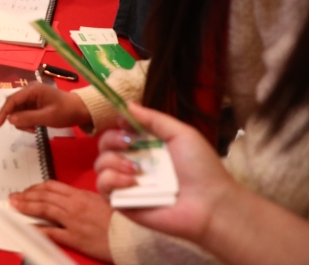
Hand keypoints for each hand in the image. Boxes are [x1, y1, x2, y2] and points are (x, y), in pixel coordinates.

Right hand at [0, 83, 90, 130]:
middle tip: (30, 130)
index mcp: (32, 90)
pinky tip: (36, 126)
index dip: (3, 112)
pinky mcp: (34, 102)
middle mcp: (30, 90)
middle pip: (13, 105)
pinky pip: (24, 112)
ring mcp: (32, 96)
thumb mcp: (47, 117)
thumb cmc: (65, 112)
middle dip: (17, 119)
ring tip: (35, 128)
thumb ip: (28, 118)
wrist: (81, 110)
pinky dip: (27, 120)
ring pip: (18, 110)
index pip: (12, 100)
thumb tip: (10, 120)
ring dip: (23, 121)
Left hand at [9, 180, 112, 261]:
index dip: (37, 187)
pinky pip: (50, 232)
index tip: (28, 190)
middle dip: (27, 195)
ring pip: (44, 209)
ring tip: (14, 205)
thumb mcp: (103, 202)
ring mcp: (73, 221)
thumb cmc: (122, 219)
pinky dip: (36, 228)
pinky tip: (25, 227)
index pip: (52, 186)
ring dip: (26, 206)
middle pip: (45, 196)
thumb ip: (85, 199)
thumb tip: (70, 200)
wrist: (134, 236)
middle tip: (14, 196)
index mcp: (82, 195)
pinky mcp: (75, 237)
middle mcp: (75, 205)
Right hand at [95, 102, 233, 243]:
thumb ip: (154, 119)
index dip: (117, 125)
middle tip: (129, 143)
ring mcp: (125, 183)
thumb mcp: (181, 134)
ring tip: (136, 169)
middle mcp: (132, 162)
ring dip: (113, 162)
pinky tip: (131, 182)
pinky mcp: (121, 203)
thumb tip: (126, 104)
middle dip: (112, 140)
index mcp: (146, 146)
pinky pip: (102, 187)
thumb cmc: (200, 167)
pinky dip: (112, 180)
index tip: (124, 123)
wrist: (209, 205)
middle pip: (104, 145)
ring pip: (100, 165)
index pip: (119, 130)